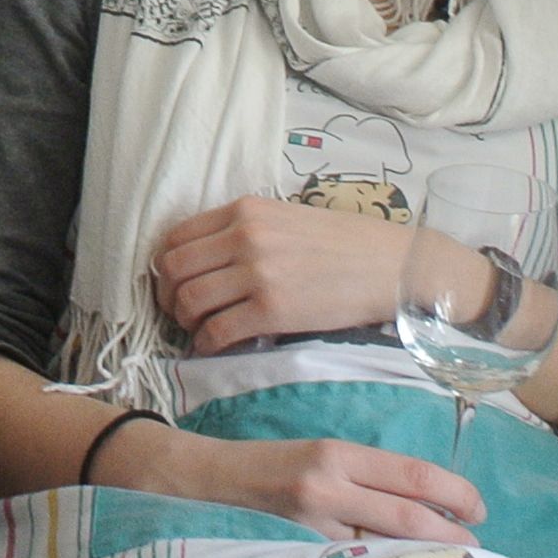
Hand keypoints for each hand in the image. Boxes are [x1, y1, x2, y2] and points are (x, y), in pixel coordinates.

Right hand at [121, 425, 481, 545]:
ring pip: (382, 546)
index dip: (456, 493)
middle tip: (477, 549)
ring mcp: (309, 523)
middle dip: (450, 535)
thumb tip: (423, 505)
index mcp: (338, 454)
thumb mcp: (319, 458)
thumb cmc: (269, 467)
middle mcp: (327, 484)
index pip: (413, 475)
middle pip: (408, 514)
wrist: (200, 482)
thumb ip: (365, 479)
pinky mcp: (294, 550)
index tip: (479, 510)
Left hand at [154, 196, 410, 353]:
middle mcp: (245, 237)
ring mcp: (258, 274)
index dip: (165, 266)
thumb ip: (243, 230)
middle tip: (178, 312)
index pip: (177, 237)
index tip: (173, 283)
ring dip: (186, 322)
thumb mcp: (285, 217)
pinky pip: (218, 331)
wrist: (391, 265)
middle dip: (168, 296)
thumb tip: (203, 259)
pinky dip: (207, 344)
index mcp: (245, 210)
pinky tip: (214, 346)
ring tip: (198, 329)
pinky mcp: (272, 311)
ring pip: (190, 301)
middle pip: (175, 270)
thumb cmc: (343, 243)